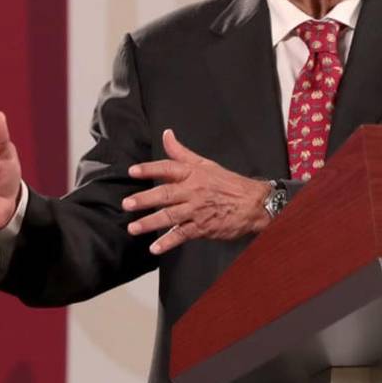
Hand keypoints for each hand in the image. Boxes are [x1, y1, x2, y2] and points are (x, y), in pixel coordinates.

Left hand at [123, 129, 270, 254]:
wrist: (254, 204)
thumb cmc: (229, 184)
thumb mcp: (205, 164)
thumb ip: (181, 152)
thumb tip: (166, 135)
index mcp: (193, 174)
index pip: (168, 168)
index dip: (150, 169)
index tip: (133, 171)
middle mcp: (193, 191)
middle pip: (166, 194)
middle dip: (145, 200)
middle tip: (128, 204)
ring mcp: (197, 211)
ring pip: (170, 216)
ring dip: (150, 223)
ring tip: (133, 228)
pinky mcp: (202, 228)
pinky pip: (182, 235)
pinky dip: (168, 242)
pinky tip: (154, 247)